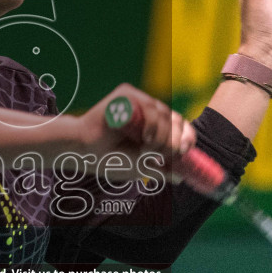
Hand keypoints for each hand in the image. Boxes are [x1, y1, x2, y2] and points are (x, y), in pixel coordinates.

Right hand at [75, 84, 195, 178]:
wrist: (83, 150)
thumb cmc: (108, 159)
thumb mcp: (141, 167)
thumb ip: (160, 170)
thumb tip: (181, 177)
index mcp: (151, 124)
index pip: (178, 125)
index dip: (187, 135)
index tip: (187, 149)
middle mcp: (146, 110)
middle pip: (174, 119)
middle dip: (175, 139)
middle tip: (169, 153)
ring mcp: (136, 101)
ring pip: (164, 113)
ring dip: (162, 135)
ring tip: (147, 148)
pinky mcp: (126, 95)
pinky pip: (150, 106)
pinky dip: (153, 124)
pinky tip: (145, 137)